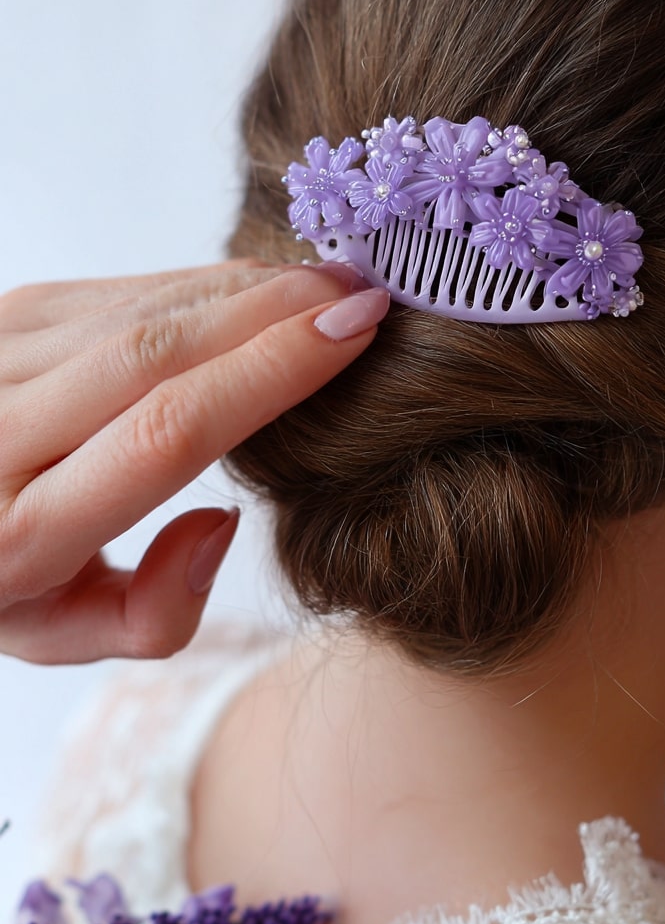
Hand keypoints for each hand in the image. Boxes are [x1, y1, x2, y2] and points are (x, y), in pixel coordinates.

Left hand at [0, 260, 388, 664]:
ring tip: (331, 286)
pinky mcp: (14, 308)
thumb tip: (222, 520)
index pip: (167, 432)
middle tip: (368, 297)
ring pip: (149, 307)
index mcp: (19, 533)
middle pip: (163, 352)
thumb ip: (151, 614)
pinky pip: (130, 288)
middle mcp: (1, 431)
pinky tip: (260, 292)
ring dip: (251, 290)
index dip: (271, 373)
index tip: (352, 335)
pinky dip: (206, 286)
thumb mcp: (56, 637)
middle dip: (279, 315)